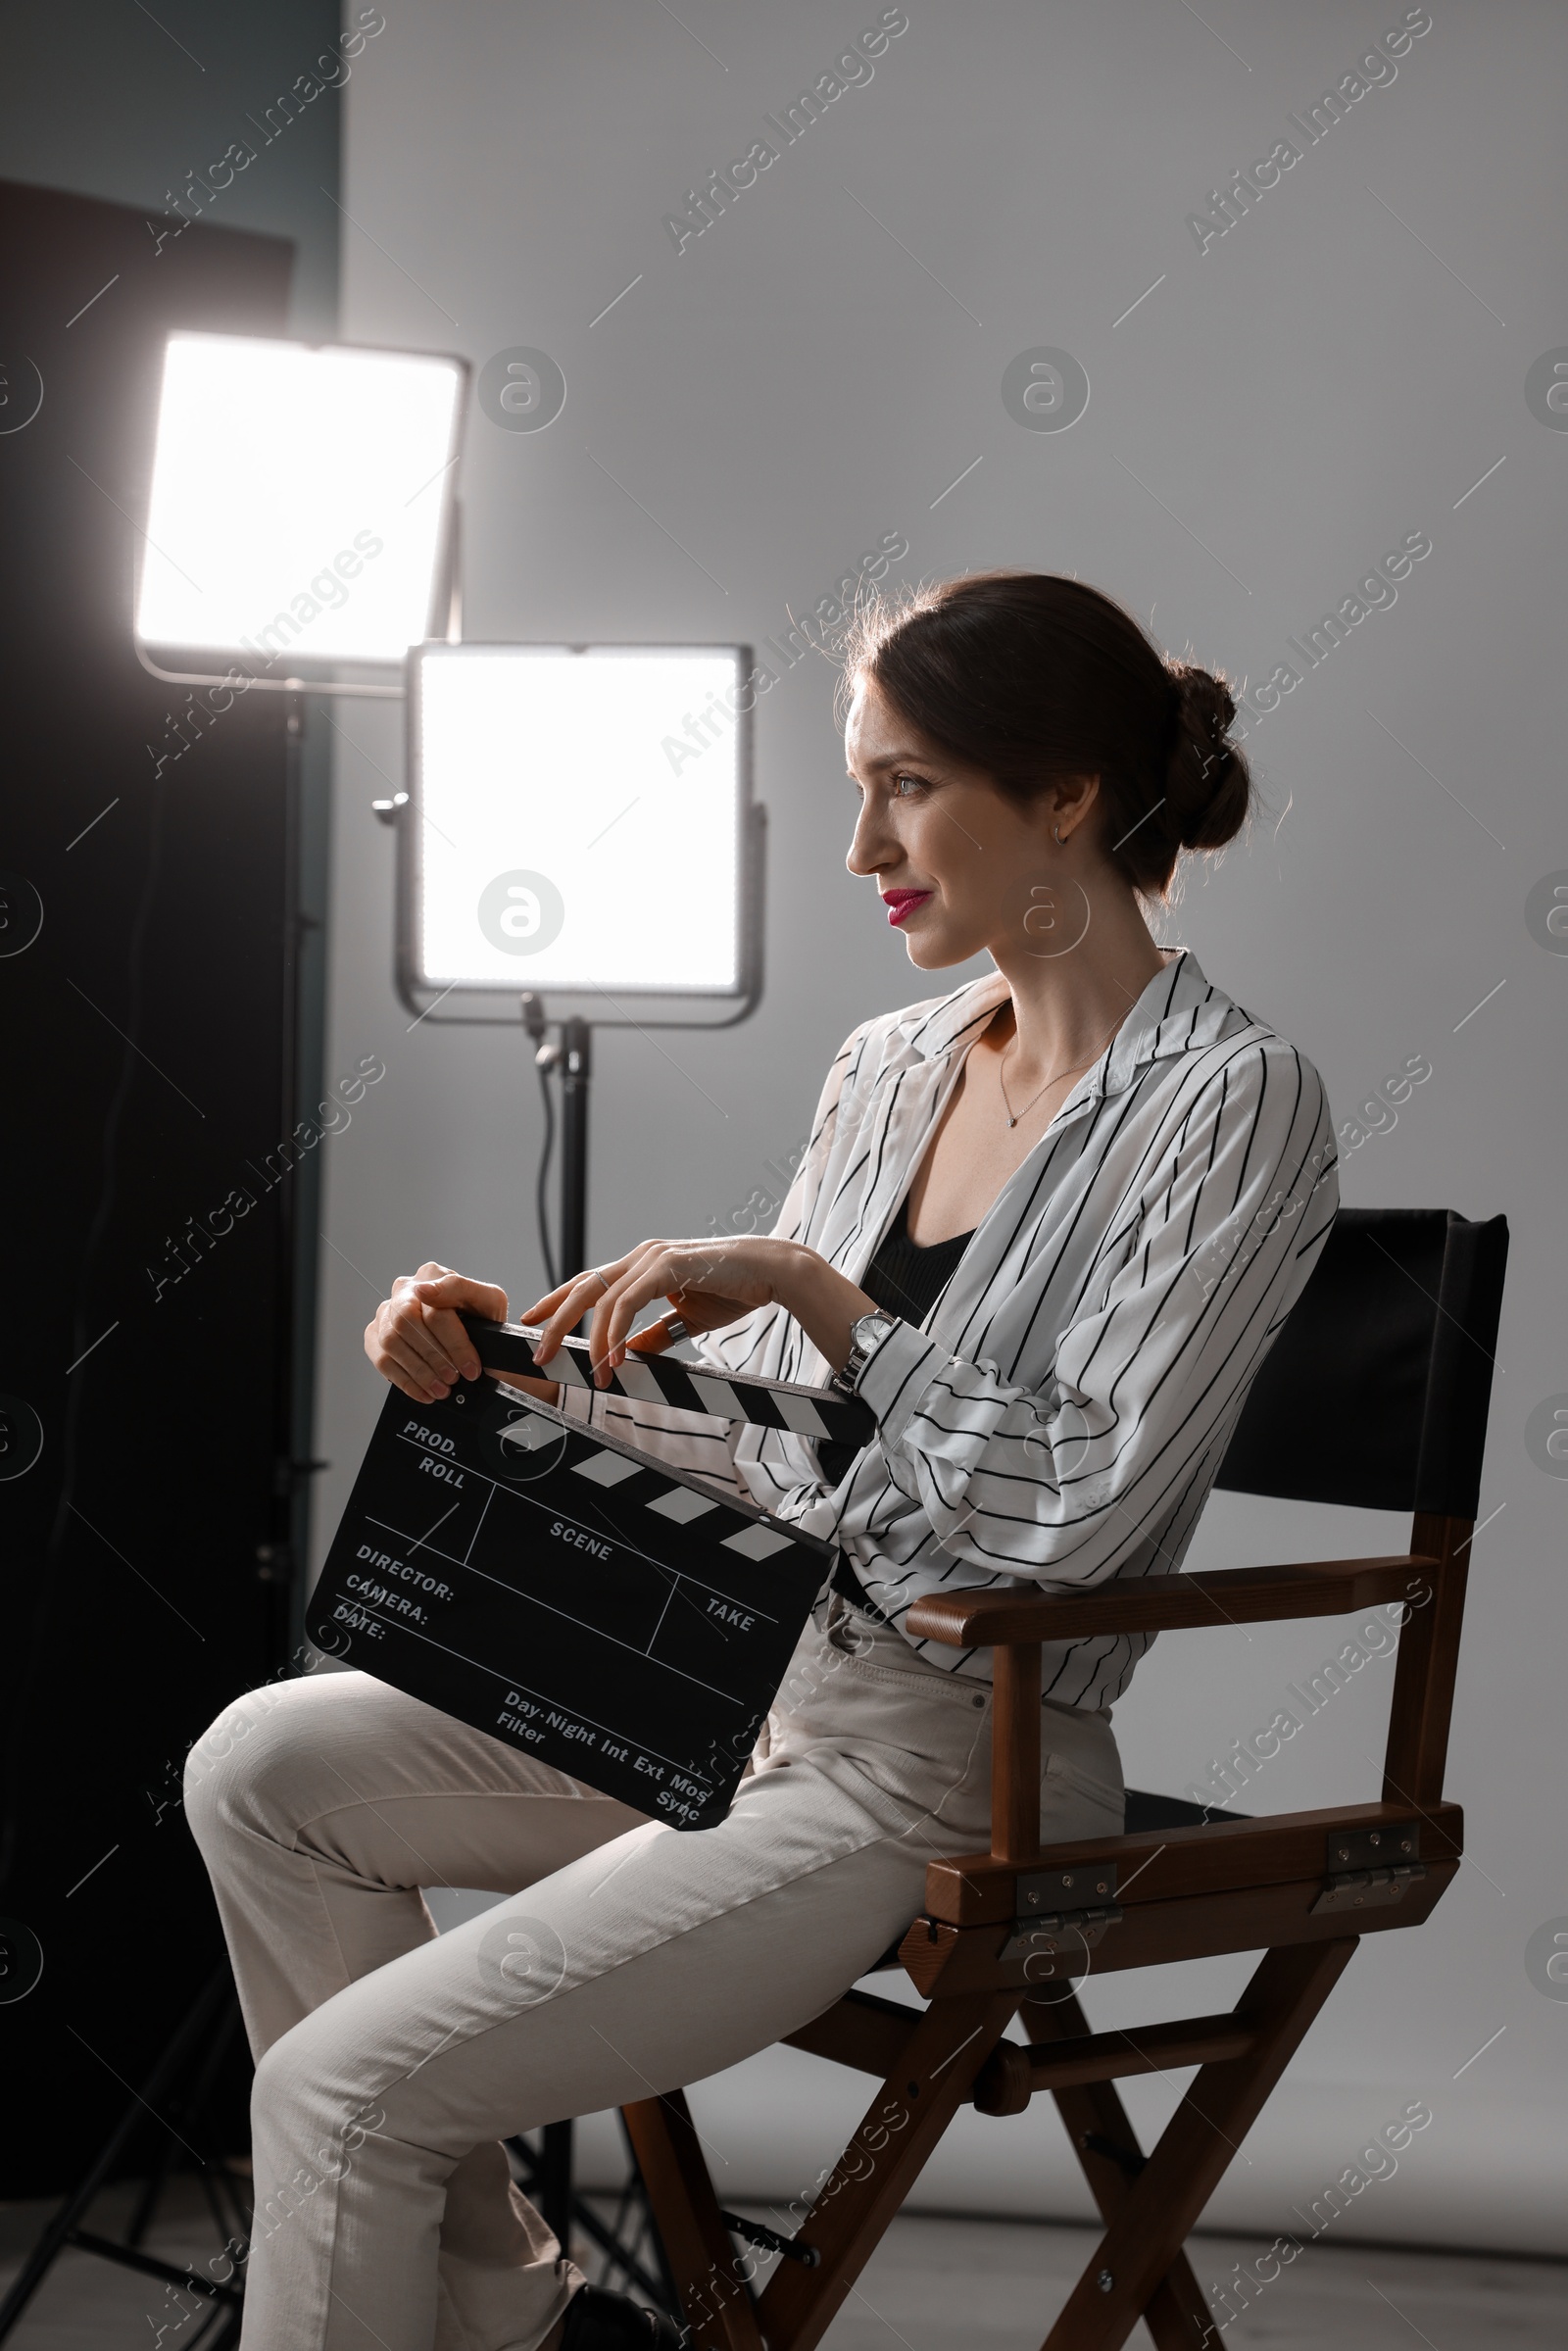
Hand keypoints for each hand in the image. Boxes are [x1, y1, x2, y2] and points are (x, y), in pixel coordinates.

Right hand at [365, 1263, 537, 1405]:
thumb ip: (462, 1288)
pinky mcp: (375, 1335)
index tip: (470, 1368)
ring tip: (441, 1389)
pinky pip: (381, 1359)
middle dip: (433, 1357)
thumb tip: (425, 1290)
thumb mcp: (488, 1300)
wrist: (478, 1341)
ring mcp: (387, 1312)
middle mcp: (404, 1290)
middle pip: (406, 1323)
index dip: (454, 1343)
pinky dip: (405, 1381)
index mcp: (432, 1275)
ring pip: (391, 1341)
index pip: (435, 1309)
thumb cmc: (481, 1318)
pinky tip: (424, 1392)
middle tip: (453, 1379)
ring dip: (419, 1372)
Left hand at [524, 1236, 873, 1386]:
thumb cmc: (735, 1290)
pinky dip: (618, 1331)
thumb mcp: (686, 1319)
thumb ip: (656, 1334)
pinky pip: (629, 1301)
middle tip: (540, 1354)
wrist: (775, 1274)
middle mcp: (643, 1256)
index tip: (533, 1322)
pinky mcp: (668, 1265)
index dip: (558, 1302)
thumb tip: (631, 1354)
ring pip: (603, 1299)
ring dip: (594, 1341)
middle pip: (585, 1287)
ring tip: (595, 1373)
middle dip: (556, 1321)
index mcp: (644, 1265)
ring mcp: (653, 1257)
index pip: (590, 1283)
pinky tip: (618, 1357)